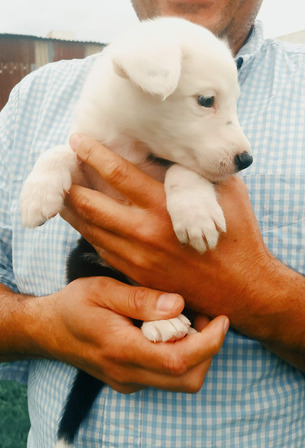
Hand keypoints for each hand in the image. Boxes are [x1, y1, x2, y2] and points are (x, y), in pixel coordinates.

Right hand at [33, 277, 227, 392]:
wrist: (49, 330)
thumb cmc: (75, 305)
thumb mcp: (102, 290)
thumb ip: (140, 299)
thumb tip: (178, 305)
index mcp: (121, 349)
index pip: (177, 361)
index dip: (209, 343)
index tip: (222, 319)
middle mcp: (128, 374)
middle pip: (187, 379)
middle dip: (209, 350)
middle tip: (207, 317)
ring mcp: (129, 382)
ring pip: (181, 382)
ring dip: (197, 354)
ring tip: (190, 320)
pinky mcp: (130, 382)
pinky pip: (168, 378)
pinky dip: (182, 357)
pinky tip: (172, 331)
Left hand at [61, 134, 272, 332]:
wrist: (240, 290)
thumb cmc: (238, 237)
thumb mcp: (227, 193)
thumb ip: (199, 171)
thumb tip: (179, 153)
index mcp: (165, 206)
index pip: (118, 173)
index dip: (93, 154)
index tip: (77, 141)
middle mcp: (144, 232)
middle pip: (91, 204)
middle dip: (70, 183)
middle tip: (61, 169)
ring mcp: (137, 257)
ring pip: (90, 229)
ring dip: (71, 209)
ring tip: (61, 193)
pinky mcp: (137, 274)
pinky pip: (102, 250)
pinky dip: (88, 232)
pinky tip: (83, 222)